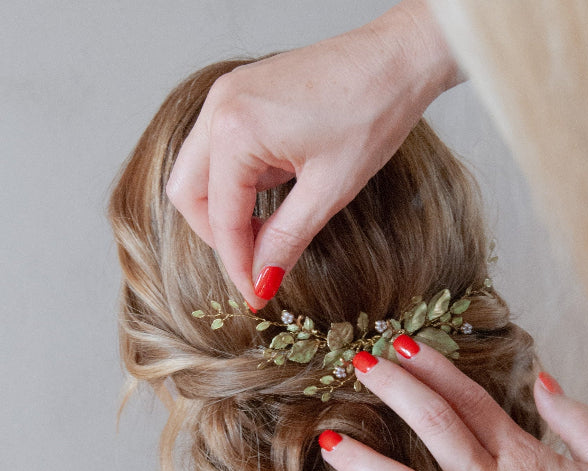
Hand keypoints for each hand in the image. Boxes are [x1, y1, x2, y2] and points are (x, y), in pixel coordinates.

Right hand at [166, 0, 461, 307]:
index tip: (256, 295)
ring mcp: (227, 96)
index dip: (238, 264)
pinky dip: (236, 183)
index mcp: (235, 129)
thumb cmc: (372, 110)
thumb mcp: (329, 190)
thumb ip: (285, 239)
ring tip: (269, 233)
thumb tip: (262, 279)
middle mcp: (219, 107)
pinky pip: (219, 150)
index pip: (221, 218)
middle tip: (257, 264)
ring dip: (226, 210)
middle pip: (189, 194)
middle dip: (219, 237)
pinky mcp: (241, 94)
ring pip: (198, 172)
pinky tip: (273, 198)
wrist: (398, 59)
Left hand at [310, 337, 587, 470]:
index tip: (402, 343)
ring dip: (365, 462)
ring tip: (328, 440)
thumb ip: (578, 421)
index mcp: (523, 458)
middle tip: (359, 362)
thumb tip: (544, 380)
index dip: (434, 368)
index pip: (470, 400)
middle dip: (395, 388)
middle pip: (434, 424)